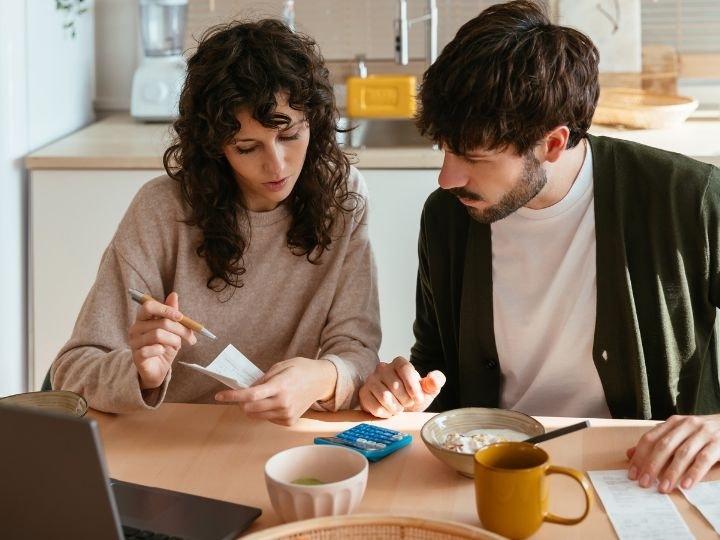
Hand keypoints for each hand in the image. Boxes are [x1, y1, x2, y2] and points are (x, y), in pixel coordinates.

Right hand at [128, 291, 196, 388]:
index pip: (149, 306)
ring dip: (174, 340)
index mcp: (143, 318)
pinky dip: (162, 350)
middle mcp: (136, 328)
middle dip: (180, 329)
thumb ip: (172, 313)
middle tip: (190, 337)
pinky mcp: (136, 356)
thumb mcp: (171, 329)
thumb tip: (174, 294)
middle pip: (160, 322)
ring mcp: (134, 342)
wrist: (157, 369)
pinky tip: (163, 351)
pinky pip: (150, 349)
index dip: (166, 309)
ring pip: (158, 335)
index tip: (180, 316)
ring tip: (178, 346)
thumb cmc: (164, 346)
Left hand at [214, 357, 336, 425]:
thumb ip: (262, 379)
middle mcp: (283, 403)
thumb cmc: (301, 370)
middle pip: (249, 409)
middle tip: (242, 394)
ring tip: (261, 396)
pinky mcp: (289, 421)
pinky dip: (264, 411)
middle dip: (241, 402)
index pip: (250, 395)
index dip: (232, 396)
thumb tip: (246, 390)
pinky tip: (273, 402)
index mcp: (280, 386)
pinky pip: (267, 418)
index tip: (219, 396)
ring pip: (256, 416)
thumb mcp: (281, 366)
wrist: (321, 381)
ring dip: (252, 407)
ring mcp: (286, 414)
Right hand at [358, 356, 445, 417]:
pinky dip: (386, 414)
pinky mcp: (364, 393)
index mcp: (399, 363)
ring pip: (384, 397)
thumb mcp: (428, 390)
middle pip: (395, 385)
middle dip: (406, 400)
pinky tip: (389, 411)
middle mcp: (383, 368)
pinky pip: (375, 406)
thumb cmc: (412, 397)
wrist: (399, 410)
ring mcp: (371, 380)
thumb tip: (434, 379)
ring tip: (399, 408)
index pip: (405, 369)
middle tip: (407, 404)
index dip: (413, 386)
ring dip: (396, 408)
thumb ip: (435, 382)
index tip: (419, 399)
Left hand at [626, 414, 719, 492]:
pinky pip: (704, 459)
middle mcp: (687, 425)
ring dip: (671, 472)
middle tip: (644, 483)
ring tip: (663, 488)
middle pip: (664, 446)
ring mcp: (703, 433)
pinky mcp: (719, 443)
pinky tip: (685, 484)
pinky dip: (693, 472)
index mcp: (673, 422)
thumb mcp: (679, 434)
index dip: (639, 456)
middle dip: (652, 465)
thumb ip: (657, 443)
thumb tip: (630, 454)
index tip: (632, 473)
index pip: (650, 438)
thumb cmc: (702, 433)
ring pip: (683, 453)